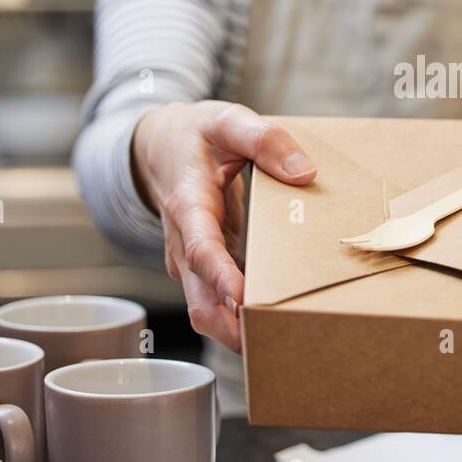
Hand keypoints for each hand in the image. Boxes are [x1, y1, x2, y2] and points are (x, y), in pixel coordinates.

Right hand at [131, 101, 315, 350]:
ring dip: (239, 329)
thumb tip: (303, 172)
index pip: (201, 249)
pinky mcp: (205, 267)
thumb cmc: (194, 134)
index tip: (244, 299)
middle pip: (200, 300)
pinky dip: (242, 314)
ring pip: (208, 309)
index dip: (222, 278)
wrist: (157, 146)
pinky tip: (277, 320)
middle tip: (274, 341)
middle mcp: (183, 242)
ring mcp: (191, 260)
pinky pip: (220, 300)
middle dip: (232, 327)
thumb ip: (264, 139)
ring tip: (283, 340)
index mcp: (188, 205)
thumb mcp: (227, 120)